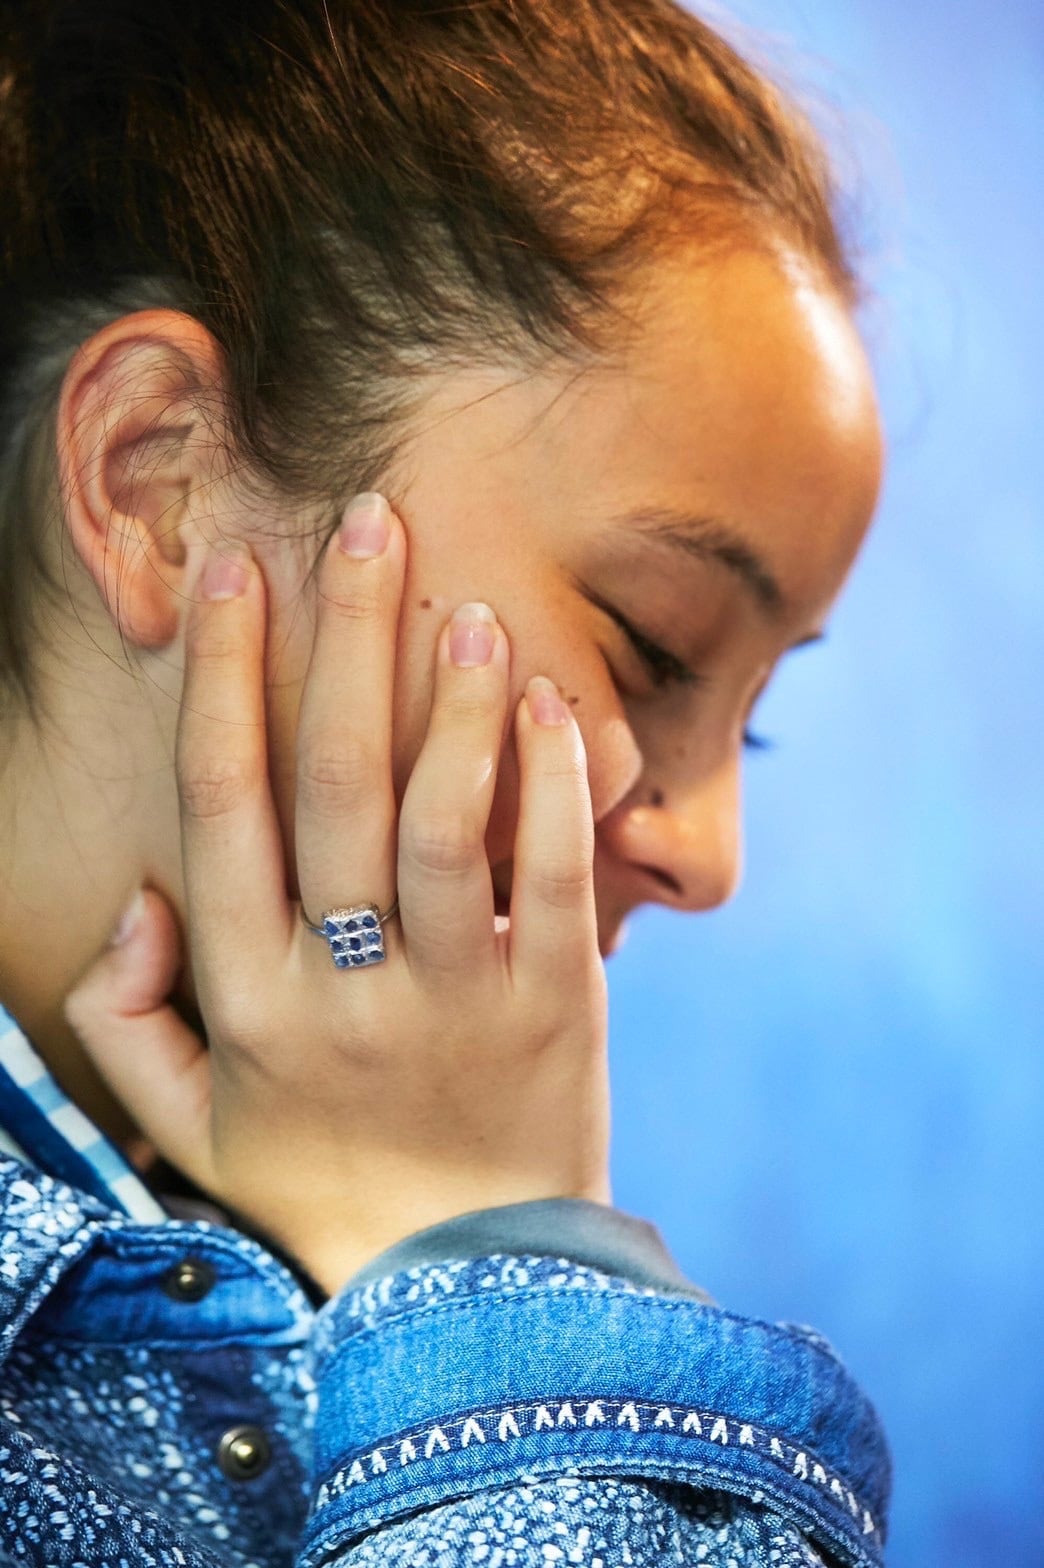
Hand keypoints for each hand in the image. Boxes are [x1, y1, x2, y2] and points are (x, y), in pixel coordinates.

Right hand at [63, 494, 609, 1295]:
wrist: (464, 1293)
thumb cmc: (319, 1188)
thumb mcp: (191, 1124)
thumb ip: (128, 1017)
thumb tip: (142, 899)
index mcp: (248, 1000)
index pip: (223, 810)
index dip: (226, 680)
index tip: (240, 571)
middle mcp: (343, 989)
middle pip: (333, 786)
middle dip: (342, 642)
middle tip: (365, 522)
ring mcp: (456, 1000)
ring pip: (445, 823)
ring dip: (453, 701)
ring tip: (467, 599)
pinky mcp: (555, 1012)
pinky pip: (551, 881)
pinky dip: (555, 786)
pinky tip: (557, 701)